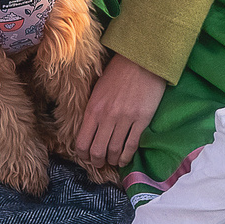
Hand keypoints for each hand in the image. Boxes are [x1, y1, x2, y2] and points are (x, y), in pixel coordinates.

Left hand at [73, 53, 167, 171]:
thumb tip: (90, 129)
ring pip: (114, 150)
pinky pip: (131, 145)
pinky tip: (124, 160)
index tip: (86, 157)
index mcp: (93, 109)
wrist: (140, 60)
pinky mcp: (141, 120)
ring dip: (112, 160)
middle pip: (97, 150)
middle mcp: (107, 117)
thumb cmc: (117, 72)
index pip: (82, 142)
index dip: (83, 155)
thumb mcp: (97, 90)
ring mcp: (125, 119)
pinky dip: (126, 156)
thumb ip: (93, 110)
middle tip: (99, 163)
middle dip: (97, 161)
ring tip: (112, 161)